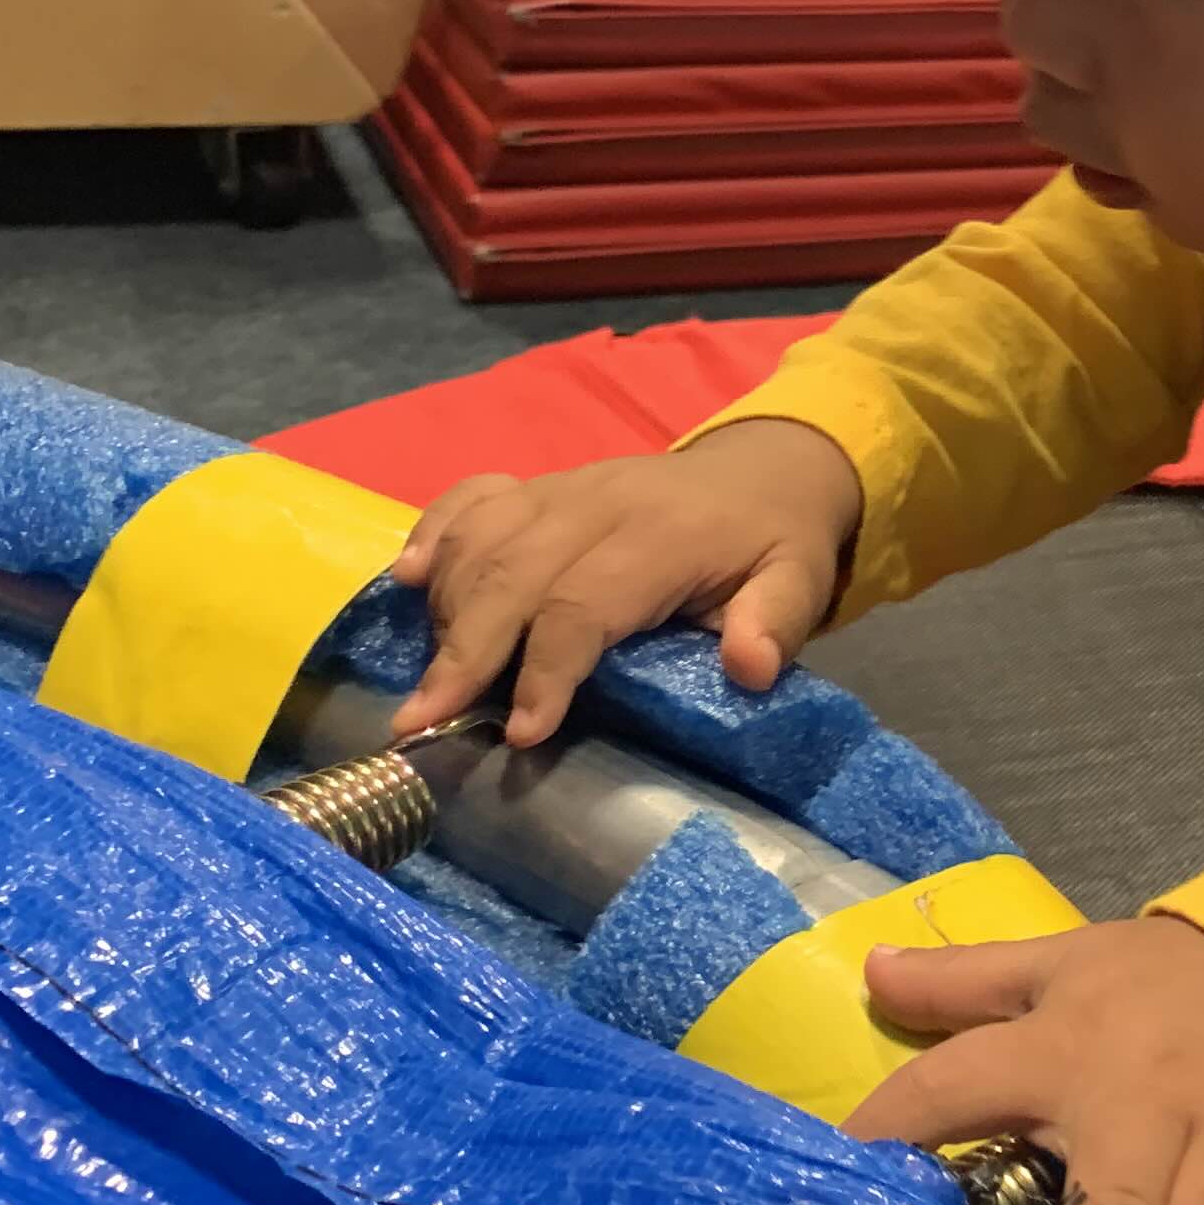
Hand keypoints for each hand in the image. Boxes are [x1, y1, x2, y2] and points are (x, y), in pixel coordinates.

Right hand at [386, 419, 865, 741]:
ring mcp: (561, 487)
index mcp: (661, 534)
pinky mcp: (538, 484)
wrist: (764, 470)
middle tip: (424, 723)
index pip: (585, 601)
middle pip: (512, 572)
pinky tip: (404, 579)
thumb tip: (749, 667)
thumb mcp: (799, 582)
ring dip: (444, 609)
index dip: (547, 669)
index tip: (522, 733)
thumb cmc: (773, 543)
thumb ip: (777, 622)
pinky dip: (432, 532)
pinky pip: (471, 497)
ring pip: (482, 539)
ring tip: (426, 685)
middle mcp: (599, 502)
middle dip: (465, 652)